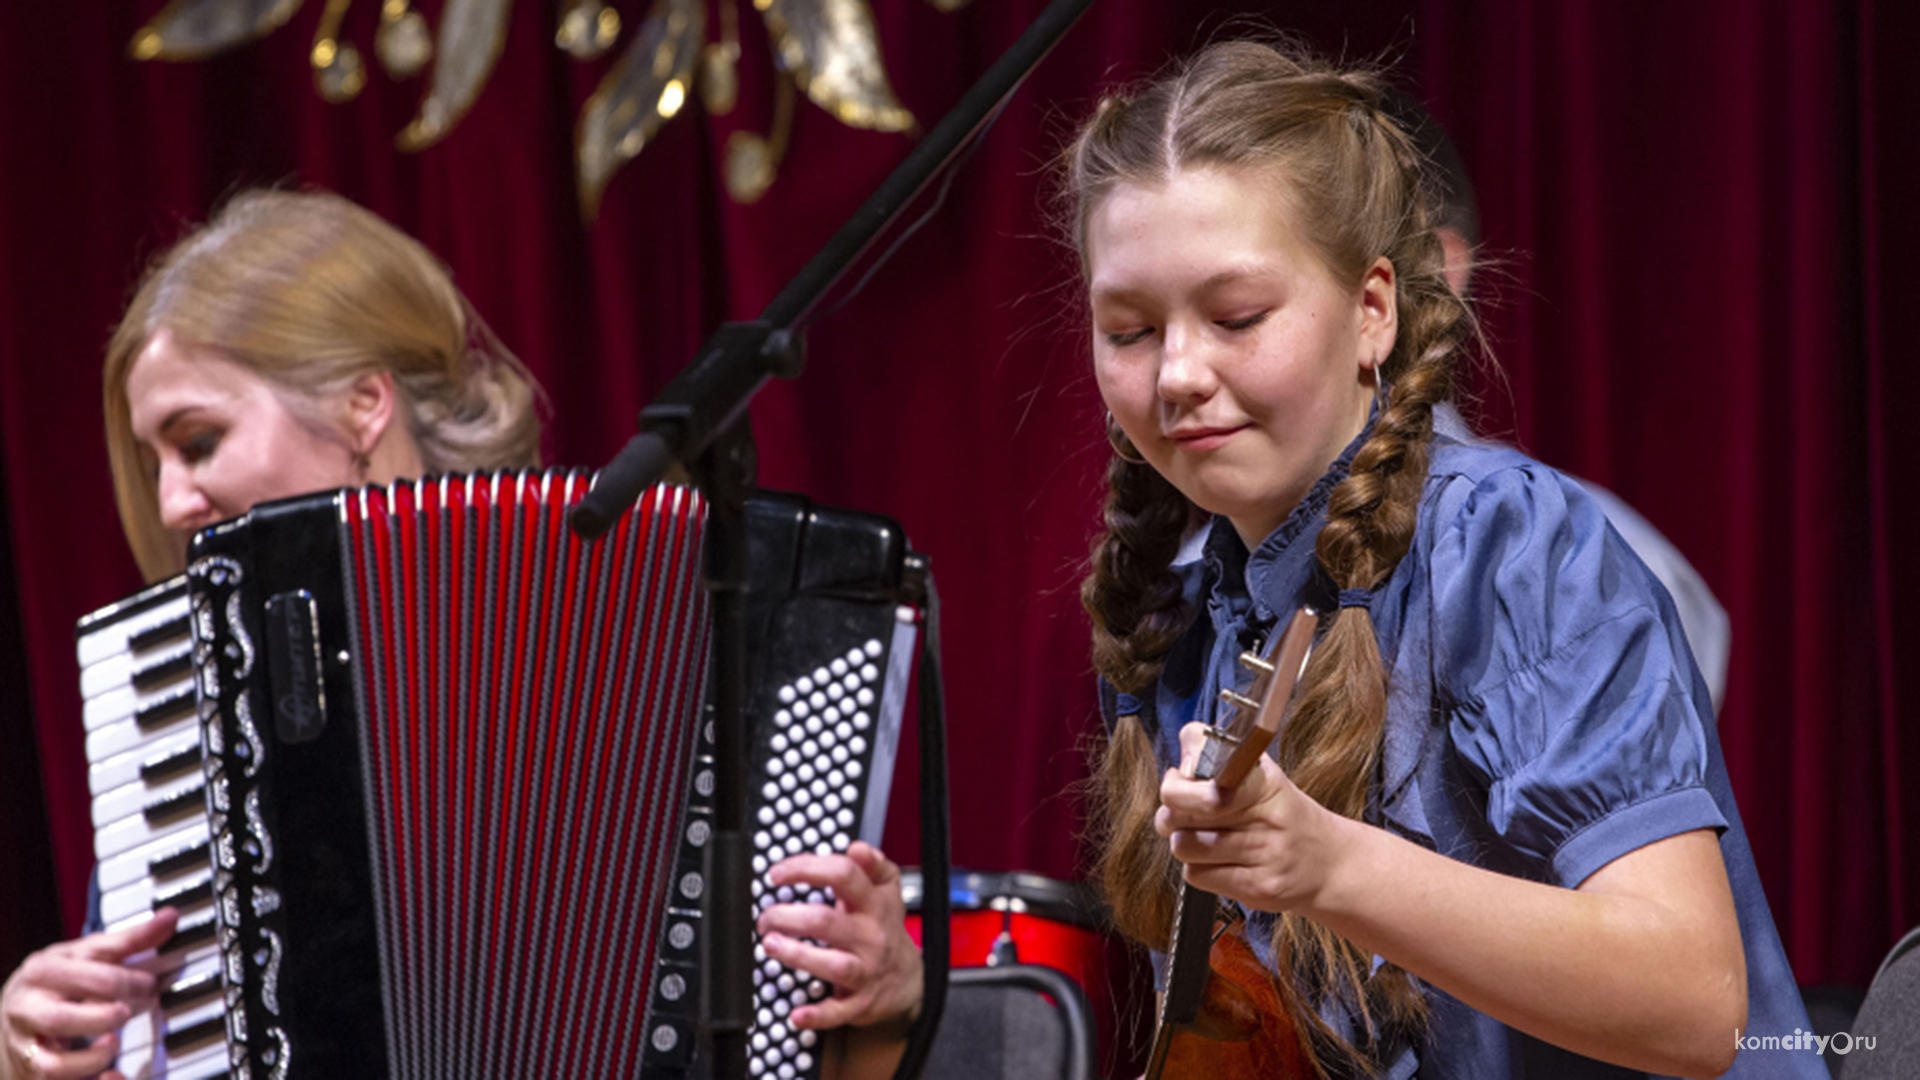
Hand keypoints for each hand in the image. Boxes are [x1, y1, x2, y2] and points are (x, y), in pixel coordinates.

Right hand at [1, 909, 176, 1079]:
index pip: (89, 974)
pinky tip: (115, 1074)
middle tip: (141, 1008)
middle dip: (109, 1015)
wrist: (8, 1020)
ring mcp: (26, 1043)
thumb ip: (127, 941)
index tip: (152, 983)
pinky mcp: (33, 1071)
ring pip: (53, 1063)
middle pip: (62, 1018)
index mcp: (43, 970)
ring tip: (114, 1040)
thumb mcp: (84, 955)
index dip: (130, 979)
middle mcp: (28, 1007)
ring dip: (94, 1057)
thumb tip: (170, 917)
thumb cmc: (54, 985)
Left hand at [755, 842, 922, 1031]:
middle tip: (766, 916)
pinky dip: (817, 1014)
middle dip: (790, 916)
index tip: (777, 873)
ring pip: (833, 965)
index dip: (807, 869)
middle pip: (827, 921)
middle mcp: (870, 935)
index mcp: (873, 903)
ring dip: (798, 955)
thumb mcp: (887, 890)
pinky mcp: (860, 1001)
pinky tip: (797, 1013)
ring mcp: (865, 969)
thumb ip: (873, 865)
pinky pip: (838, 1010)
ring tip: (771, 944)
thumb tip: (856, 848)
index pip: (843, 875)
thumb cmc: (885, 927)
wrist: (909, 978)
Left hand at [1155, 721, 1348, 914]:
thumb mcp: (1259, 773)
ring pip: (1184, 846)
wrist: (1329, 864)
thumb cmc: (1284, 816)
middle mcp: (1266, 817)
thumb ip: (1212, 755)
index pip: (1201, 778)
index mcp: (1263, 782)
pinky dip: (1199, 869)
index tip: (1181, 782)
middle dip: (1172, 816)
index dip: (1179, 785)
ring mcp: (1264, 855)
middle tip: (1184, 815)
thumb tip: (1179, 768)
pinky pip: (1196, 876)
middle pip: (1179, 815)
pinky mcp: (1258, 889)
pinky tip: (1220, 862)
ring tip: (1205, 839)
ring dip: (1185, 844)